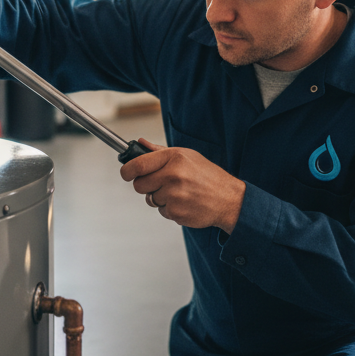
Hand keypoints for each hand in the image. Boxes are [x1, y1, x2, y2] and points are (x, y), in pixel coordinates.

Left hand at [120, 139, 245, 232]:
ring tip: (179, 193)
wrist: (229, 199)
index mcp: (174, 158)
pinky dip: (169, 209)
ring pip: (150, 199)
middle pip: (139, 185)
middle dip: (145, 186)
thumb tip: (140, 143)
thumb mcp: (187, 156)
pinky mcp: (176, 212)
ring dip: (160, 198)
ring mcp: (174, 195)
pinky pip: (161, 211)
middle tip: (160, 184)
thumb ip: (160, 151)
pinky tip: (184, 203)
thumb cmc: (208, 176)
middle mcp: (173, 175)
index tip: (126, 173)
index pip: (138, 165)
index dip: (127, 170)